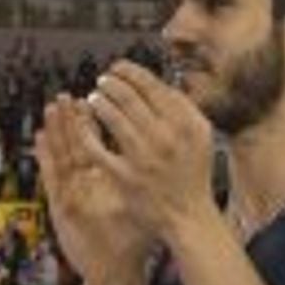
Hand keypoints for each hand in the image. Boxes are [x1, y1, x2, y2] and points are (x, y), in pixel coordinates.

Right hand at [34, 96, 152, 284]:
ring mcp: (71, 196)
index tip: (93, 98)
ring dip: (55, 133)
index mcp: (101, 182)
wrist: (114, 273)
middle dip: (70, 121)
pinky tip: (39, 141)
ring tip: (50, 109)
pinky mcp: (62, 209)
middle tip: (65, 95)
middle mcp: (83, 186)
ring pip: (61, 158)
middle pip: (75, 147)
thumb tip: (168, 156)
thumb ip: (145, 182)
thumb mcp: (138, 205)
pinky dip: (45, 159)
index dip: (92, 123)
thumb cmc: (129, 242)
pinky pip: (53, 180)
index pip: (96, 146)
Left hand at [84, 61, 217, 240]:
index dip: (132, 73)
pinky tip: (83, 123)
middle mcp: (167, 137)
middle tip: (102, 80)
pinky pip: (97, 147)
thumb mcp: (201, 136)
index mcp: (187, 123)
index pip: (154, 87)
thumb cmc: (192, 173)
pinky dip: (87, 131)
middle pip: (131, 98)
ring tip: (93, 97)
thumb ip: (184, 108)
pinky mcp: (125, 176)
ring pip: (113, 117)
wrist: (189, 216)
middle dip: (111, 83)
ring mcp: (144, 157)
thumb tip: (159, 82)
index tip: (119, 68)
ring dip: (99, 101)